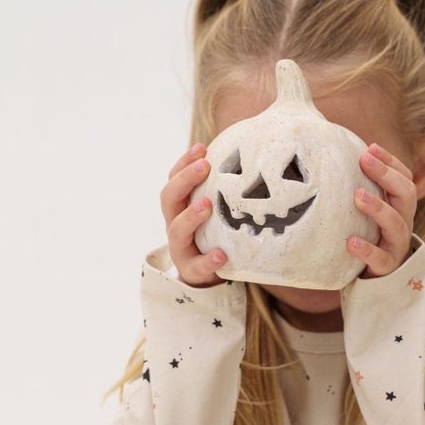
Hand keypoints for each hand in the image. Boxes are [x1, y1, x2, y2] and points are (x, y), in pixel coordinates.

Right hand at [160, 143, 228, 288]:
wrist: (209, 276)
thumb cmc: (215, 234)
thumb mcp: (216, 210)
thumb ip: (225, 190)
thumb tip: (256, 158)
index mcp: (179, 206)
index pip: (174, 179)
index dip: (184, 163)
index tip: (202, 148)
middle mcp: (175, 224)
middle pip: (169, 198)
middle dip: (185, 180)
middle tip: (204, 166)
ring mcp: (181, 248)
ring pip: (177, 230)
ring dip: (191, 216)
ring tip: (206, 205)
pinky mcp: (192, 271)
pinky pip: (197, 266)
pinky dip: (208, 260)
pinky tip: (221, 254)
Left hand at [348, 142, 415, 277]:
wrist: (371, 283)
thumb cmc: (365, 238)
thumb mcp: (364, 212)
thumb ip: (357, 186)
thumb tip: (328, 149)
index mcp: (399, 207)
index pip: (404, 178)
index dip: (391, 162)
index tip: (369, 148)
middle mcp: (402, 223)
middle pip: (406, 194)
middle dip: (386, 174)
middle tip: (364, 160)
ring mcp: (396, 246)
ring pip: (397, 224)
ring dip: (378, 207)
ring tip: (357, 195)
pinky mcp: (385, 269)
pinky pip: (381, 259)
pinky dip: (367, 249)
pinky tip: (350, 242)